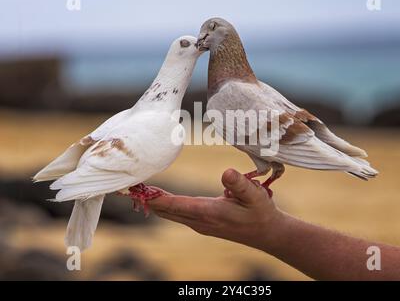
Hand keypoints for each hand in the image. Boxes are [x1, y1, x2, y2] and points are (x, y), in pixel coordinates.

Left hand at [149, 169, 285, 249]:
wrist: (267, 233)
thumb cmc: (261, 213)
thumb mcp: (255, 196)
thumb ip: (240, 184)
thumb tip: (226, 172)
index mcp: (209, 213)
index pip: (175, 205)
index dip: (155, 197)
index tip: (136, 189)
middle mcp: (200, 221)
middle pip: (166, 210)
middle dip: (146, 199)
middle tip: (126, 186)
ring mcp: (200, 224)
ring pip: (169, 214)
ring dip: (153, 202)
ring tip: (136, 190)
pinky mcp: (202, 223)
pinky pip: (176, 214)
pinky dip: (164, 206)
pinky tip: (157, 199)